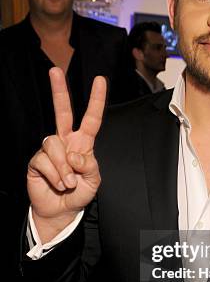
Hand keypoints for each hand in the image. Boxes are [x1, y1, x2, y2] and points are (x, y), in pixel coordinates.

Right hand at [27, 67, 106, 240]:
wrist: (61, 211)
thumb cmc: (80, 193)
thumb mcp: (94, 181)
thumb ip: (89, 166)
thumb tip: (74, 154)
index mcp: (83, 143)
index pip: (91, 118)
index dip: (96, 100)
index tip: (100, 80)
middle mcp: (65, 141)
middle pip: (61, 112)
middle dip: (59, 91)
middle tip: (55, 71)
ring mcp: (50, 150)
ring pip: (54, 144)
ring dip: (64, 167)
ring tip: (68, 183)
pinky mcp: (36, 160)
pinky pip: (44, 160)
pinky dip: (55, 174)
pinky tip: (57, 183)